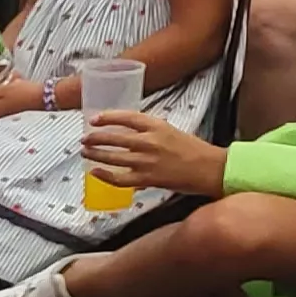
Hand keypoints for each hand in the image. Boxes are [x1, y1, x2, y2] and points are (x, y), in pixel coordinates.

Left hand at [82, 107, 224, 197]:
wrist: (210, 169)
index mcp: (157, 126)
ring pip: (112, 157)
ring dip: (96, 154)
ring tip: (86, 152)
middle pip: (114, 137)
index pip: (126, 118)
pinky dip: (105, 175)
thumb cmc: (194, 150)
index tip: (95, 120)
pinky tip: (96, 172)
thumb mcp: (172, 131)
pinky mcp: (147, 179)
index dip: (107, 118)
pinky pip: (119, 178)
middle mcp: (149, 142)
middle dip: (95, 138)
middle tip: (85, 138)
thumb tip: (130, 136)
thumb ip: (151, 132)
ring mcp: (146, 161)